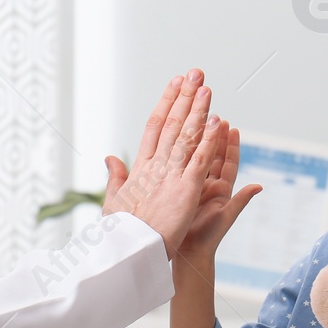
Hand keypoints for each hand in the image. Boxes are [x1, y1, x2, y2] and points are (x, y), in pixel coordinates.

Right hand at [102, 69, 225, 256]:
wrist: (128, 254)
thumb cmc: (121, 233)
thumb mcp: (114, 201)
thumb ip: (116, 177)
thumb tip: (110, 156)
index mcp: (139, 168)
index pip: (154, 127)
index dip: (165, 104)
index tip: (173, 85)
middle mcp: (154, 166)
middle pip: (172, 124)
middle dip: (184, 97)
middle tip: (194, 73)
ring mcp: (170, 176)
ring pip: (187, 136)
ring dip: (198, 110)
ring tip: (206, 86)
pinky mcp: (186, 189)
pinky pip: (201, 160)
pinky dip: (209, 140)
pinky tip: (218, 122)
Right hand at [176, 121, 261, 264]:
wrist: (188, 252)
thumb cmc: (209, 238)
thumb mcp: (226, 217)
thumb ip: (241, 200)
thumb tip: (259, 186)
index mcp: (223, 191)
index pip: (229, 163)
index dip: (231, 145)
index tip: (232, 128)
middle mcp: (210, 187)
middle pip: (214, 157)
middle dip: (215, 137)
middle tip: (215, 117)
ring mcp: (195, 189)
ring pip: (198, 161)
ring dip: (200, 143)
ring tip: (200, 124)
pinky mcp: (181, 192)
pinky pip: (183, 171)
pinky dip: (183, 157)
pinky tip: (178, 144)